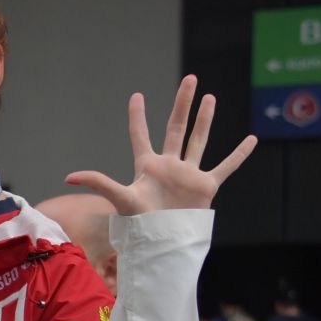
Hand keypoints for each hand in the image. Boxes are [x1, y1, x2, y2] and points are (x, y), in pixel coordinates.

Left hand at [65, 76, 256, 213]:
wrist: (162, 242)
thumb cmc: (139, 223)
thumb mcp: (119, 198)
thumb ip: (98, 183)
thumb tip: (69, 177)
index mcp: (147, 166)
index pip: (140, 135)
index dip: (138, 116)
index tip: (136, 96)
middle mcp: (168, 165)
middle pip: (176, 127)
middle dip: (182, 103)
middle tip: (190, 79)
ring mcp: (188, 174)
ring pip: (199, 140)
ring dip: (205, 119)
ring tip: (209, 97)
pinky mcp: (206, 186)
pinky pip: (226, 166)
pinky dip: (239, 154)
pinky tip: (251, 140)